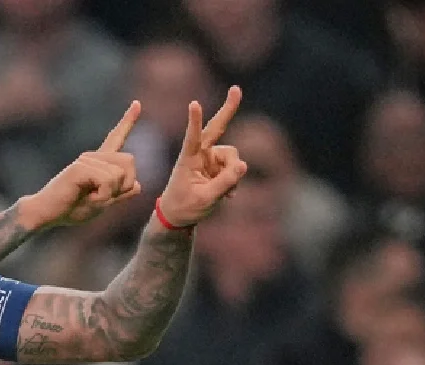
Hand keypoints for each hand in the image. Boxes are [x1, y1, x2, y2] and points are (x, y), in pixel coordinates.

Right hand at [17, 102, 142, 231]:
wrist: (47, 214)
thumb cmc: (71, 209)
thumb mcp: (102, 204)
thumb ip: (119, 195)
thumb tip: (138, 185)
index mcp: (99, 163)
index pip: (116, 138)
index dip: (128, 121)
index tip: (137, 103)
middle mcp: (93, 156)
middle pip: (129, 161)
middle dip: (125, 185)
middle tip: (104, 197)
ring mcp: (86, 160)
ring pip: (119, 175)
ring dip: (110, 195)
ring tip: (90, 199)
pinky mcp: (79, 167)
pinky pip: (107, 181)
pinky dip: (102, 197)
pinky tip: (87, 199)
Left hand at [157, 85, 248, 227]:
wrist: (179, 216)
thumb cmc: (186, 207)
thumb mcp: (206, 199)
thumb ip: (225, 182)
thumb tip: (244, 165)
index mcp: (188, 159)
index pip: (192, 138)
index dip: (194, 122)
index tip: (193, 104)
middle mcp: (200, 154)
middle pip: (217, 128)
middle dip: (228, 109)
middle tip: (236, 88)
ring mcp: (210, 159)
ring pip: (233, 157)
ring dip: (233, 174)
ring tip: (225, 192)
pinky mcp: (219, 167)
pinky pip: (235, 169)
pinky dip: (234, 181)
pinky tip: (228, 195)